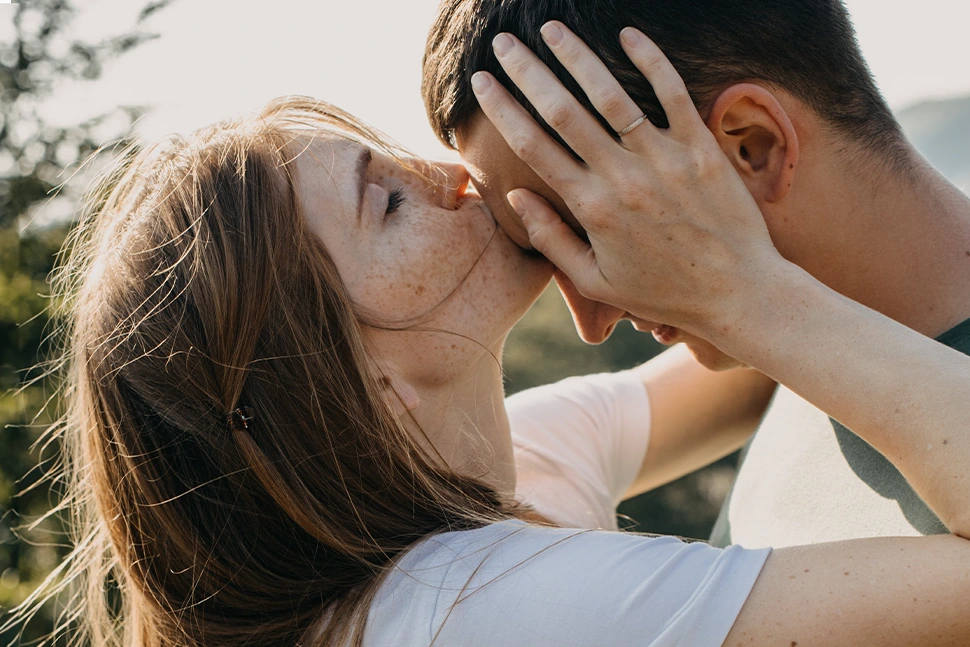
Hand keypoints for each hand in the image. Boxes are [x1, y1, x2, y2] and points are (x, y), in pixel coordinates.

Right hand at [472, 22, 786, 339]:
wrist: (738, 293)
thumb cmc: (663, 292)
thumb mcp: (596, 281)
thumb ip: (551, 239)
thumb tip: (516, 196)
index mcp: (591, 208)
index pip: (533, 147)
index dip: (502, 109)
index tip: (482, 82)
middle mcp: (621, 178)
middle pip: (562, 112)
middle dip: (526, 71)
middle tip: (503, 43)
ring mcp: (663, 160)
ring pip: (610, 95)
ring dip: (576, 56)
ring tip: (550, 28)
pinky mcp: (701, 149)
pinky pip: (672, 93)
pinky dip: (650, 60)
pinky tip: (628, 33)